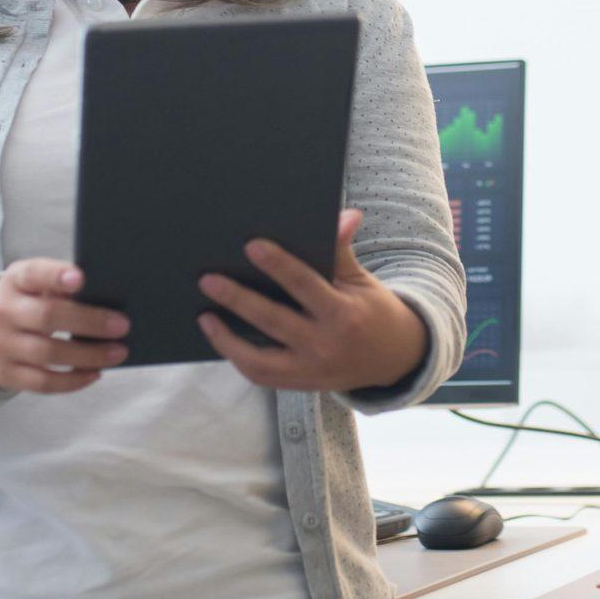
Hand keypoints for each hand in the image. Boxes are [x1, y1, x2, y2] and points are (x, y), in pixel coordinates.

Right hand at [0, 258, 129, 392]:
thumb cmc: (25, 302)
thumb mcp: (33, 284)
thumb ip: (59, 285)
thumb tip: (107, 299)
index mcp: (15, 281)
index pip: (33, 274)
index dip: (56, 276)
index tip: (80, 278)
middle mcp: (4, 311)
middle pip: (48, 317)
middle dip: (89, 322)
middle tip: (122, 326)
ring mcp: (2, 345)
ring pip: (49, 354)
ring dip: (89, 355)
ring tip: (118, 353)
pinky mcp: (6, 374)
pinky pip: (44, 382)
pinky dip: (73, 381)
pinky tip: (95, 373)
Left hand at [196, 209, 427, 392]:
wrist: (395, 360)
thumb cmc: (373, 311)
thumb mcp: (362, 281)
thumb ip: (342, 251)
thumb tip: (345, 214)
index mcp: (343, 314)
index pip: (305, 285)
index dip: (278, 265)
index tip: (251, 245)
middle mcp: (324, 345)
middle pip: (273, 321)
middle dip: (238, 299)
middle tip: (209, 280)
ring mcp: (310, 370)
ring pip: (259, 359)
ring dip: (226, 339)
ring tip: (204, 316)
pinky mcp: (300, 384)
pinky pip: (261, 375)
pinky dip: (238, 357)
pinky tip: (220, 337)